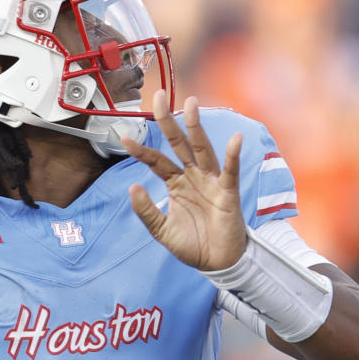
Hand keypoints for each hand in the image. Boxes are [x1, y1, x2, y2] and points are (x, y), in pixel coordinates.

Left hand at [122, 92, 245, 270]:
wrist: (217, 263)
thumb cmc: (192, 244)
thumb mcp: (161, 230)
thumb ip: (146, 211)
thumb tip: (133, 186)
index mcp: (175, 183)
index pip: (156, 160)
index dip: (141, 149)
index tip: (123, 137)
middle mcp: (192, 176)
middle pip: (178, 143)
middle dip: (168, 120)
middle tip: (157, 96)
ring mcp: (210, 181)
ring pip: (202, 149)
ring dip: (196, 126)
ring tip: (191, 103)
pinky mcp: (228, 192)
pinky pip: (230, 171)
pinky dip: (233, 155)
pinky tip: (235, 139)